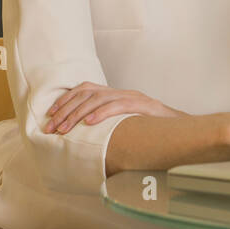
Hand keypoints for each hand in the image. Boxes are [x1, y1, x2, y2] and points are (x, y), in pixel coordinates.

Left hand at [43, 82, 185, 133]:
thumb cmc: (149, 129)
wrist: (178, 127)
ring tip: (65, 128)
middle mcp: (122, 92)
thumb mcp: (124, 124)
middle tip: (52, 127)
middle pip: (87, 93)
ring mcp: (132, 97)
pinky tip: (90, 122)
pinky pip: (119, 105)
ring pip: (98, 98)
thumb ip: (106, 125)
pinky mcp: (142, 105)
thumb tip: (82, 139)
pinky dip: (102, 113)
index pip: (85, 89)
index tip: (50, 114)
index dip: (66, 99)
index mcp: (116, 94)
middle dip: (66, 110)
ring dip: (78, 114)